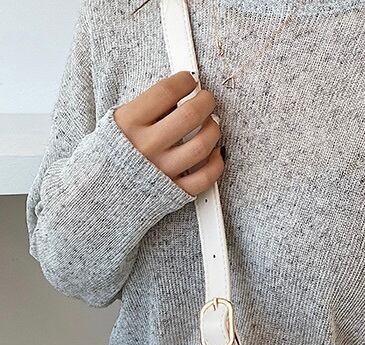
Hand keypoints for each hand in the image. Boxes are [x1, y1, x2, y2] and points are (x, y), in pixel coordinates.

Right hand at [113, 70, 223, 195]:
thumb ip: (145, 109)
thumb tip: (179, 95)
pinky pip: (205, 178)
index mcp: (129, 123)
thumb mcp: (117, 123)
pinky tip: (214, 153)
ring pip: (202, 146)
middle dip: (206, 101)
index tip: (189, 80)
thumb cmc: (110, 154)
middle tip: (207, 98)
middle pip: (190, 115)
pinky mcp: (174, 191)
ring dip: (214, 130)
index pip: (165, 92)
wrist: (97, 193)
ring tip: (212, 124)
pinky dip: (216, 164)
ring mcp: (162, 170)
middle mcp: (147, 146)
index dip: (184, 80)